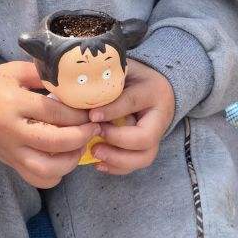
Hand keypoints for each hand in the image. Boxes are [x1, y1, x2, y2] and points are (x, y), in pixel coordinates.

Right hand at [0, 62, 92, 188]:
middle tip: (94, 127)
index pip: (54, 113)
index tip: (92, 110)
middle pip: (54, 142)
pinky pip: (35, 179)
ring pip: (45, 169)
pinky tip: (63, 160)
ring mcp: (11, 150)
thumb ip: (43, 73)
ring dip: (70, 160)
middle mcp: (12, 131)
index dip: (78, 114)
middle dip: (81, 136)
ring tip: (81, 145)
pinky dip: (54, 175)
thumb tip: (74, 76)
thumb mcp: (15, 71)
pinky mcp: (10, 162)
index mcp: (14, 103)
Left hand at [86, 60, 174, 174]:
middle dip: (118, 141)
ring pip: (145, 156)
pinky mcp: (150, 148)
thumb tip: (78, 88)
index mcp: (152, 90)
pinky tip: (99, 163)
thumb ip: (107, 76)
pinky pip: (138, 164)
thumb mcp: (123, 69)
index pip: (132, 102)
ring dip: (118, 159)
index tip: (91, 116)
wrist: (156, 86)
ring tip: (95, 153)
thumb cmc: (133, 75)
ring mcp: (157, 135)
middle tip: (95, 136)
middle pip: (146, 137)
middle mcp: (159, 116)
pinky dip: (118, 167)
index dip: (111, 110)